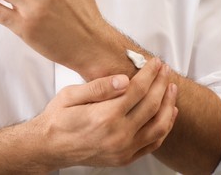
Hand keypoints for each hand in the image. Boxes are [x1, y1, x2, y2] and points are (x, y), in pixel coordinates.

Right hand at [32, 58, 177, 169]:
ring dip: (169, 104)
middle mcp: (118, 135)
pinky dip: (165, 127)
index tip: (155, 63)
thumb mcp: (70, 95)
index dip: (150, 74)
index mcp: (104, 116)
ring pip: (159, 125)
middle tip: (165, 70)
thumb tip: (124, 79)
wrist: (49, 147)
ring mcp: (123, 149)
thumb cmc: (57, 119)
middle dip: (161, 84)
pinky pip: (153, 143)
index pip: (137, 90)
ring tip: (170, 88)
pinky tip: (168, 114)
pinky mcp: (124, 158)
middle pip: (152, 105)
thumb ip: (99, 88)